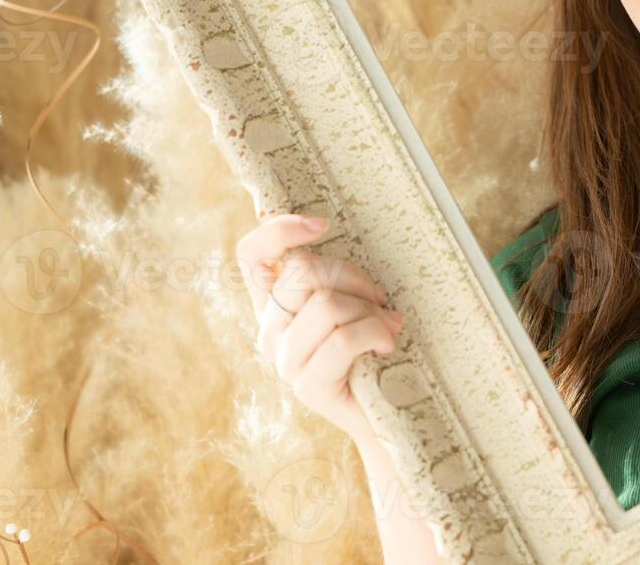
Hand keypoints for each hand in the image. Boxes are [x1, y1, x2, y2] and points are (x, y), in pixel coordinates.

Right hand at [235, 213, 404, 447]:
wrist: (386, 413)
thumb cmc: (372, 347)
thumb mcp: (352, 301)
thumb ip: (335, 276)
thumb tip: (325, 231)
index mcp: (274, 305)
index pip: (251, 256)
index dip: (278, 231)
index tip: (321, 225)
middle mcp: (269, 331)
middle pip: (304, 274)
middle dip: (354, 278)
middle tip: (379, 300)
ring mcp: (284, 360)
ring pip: (327, 305)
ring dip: (369, 310)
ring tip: (387, 327)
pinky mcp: (306, 386)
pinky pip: (344, 339)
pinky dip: (376, 333)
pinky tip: (387, 344)